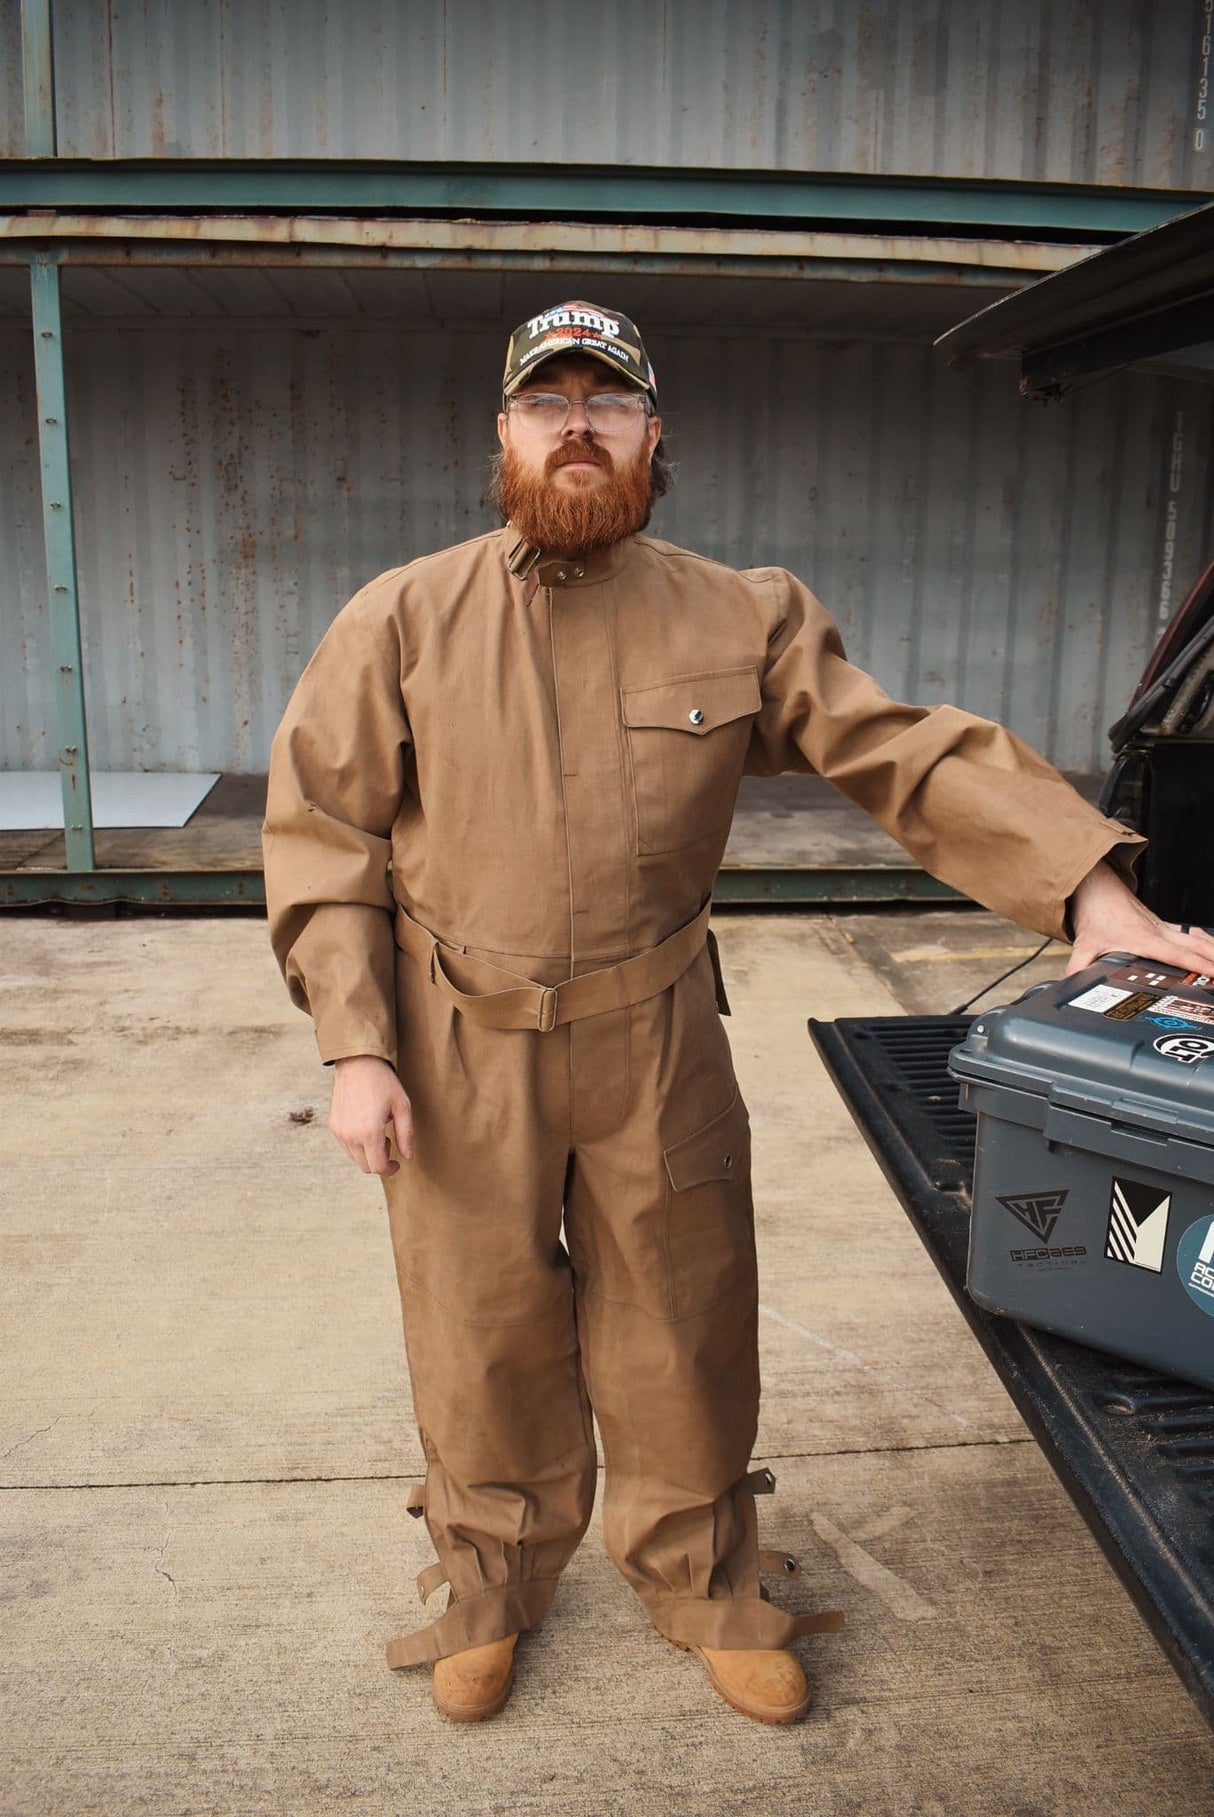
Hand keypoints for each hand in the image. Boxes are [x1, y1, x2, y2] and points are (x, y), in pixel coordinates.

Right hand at [329, 1055, 413, 1175]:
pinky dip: (358, 1144)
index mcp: (369, 1133)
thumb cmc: (383, 1083)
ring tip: (378, 1132)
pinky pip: (346, 1146)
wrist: (358, 1063)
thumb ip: (406, 1134)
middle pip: (365, 1166)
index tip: (397, 1164)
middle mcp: (350, 1135)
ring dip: (368, 1153)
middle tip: (389, 1141)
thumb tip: (408, 1156)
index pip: (377, 1167)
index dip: (389, 1170)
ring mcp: (339, 1131)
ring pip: (355, 1158)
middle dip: (380, 1161)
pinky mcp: (333, 1126)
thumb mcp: (402, 1107)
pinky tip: (366, 1126)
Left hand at [1066, 860, 1213, 978]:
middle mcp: (1158, 931)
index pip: (1178, 955)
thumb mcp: (1084, 943)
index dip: (1199, 966)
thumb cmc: (1094, 912)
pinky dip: (1202, 941)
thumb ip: (1079, 966)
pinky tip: (1210, 946)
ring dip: (1212, 950)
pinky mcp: (1160, 924)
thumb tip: (1072, 983)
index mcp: (1144, 938)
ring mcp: (1161, 927)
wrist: (1095, 887)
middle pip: (1195, 946)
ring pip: (1195, 939)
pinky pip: (1187, 934)